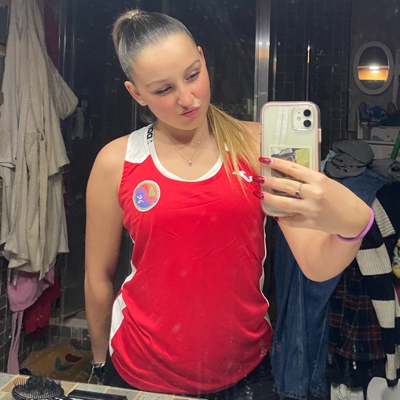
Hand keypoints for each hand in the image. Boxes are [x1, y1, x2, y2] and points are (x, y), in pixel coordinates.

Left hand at [253, 157, 370, 236]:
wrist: (354, 218)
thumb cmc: (341, 197)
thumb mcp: (327, 182)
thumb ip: (309, 179)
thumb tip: (288, 174)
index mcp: (319, 180)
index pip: (293, 169)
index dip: (276, 163)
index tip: (264, 159)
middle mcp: (314, 194)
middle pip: (285, 186)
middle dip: (268, 181)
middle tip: (257, 178)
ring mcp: (311, 209)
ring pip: (284, 203)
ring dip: (269, 198)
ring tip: (259, 194)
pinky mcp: (310, 223)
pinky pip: (291, 220)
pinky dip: (282, 217)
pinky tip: (275, 214)